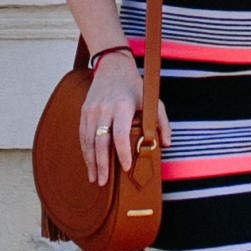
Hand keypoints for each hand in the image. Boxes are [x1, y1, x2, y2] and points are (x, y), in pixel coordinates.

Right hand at [82, 52, 171, 185]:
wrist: (113, 67)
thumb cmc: (135, 87)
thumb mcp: (153, 100)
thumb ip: (162, 122)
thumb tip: (167, 144)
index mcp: (122, 107)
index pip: (120, 135)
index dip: (122, 153)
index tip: (126, 168)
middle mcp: (104, 109)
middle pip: (100, 142)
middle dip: (101, 165)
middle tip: (103, 183)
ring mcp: (92, 110)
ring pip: (88, 141)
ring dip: (91, 162)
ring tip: (95, 179)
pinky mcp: (84, 111)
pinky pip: (83, 135)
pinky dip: (85, 151)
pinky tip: (89, 164)